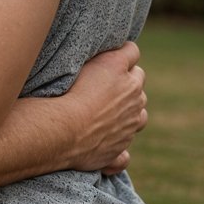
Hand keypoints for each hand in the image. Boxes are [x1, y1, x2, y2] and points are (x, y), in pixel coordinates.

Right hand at [62, 41, 145, 174]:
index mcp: (119, 68)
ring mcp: (131, 122)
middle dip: (127, 82)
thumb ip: (98, 56)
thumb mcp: (79, 62)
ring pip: (141, 112)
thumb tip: (108, 53)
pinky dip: (119, 150)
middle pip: (138, 80)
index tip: (111, 56)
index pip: (132, 52)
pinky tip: (105, 147)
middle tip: (105, 85)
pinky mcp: (121, 147)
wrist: (63, 130)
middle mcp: (132, 94)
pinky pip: (126, 152)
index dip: (121, 53)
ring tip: (108, 113)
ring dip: (130, 111)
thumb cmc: (64, 93)